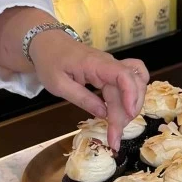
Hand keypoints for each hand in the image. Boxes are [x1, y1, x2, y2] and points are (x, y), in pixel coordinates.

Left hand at [28, 31, 148, 150]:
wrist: (48, 43)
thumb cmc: (50, 62)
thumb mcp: (58, 84)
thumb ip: (81, 98)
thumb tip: (103, 114)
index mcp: (95, 64)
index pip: (123, 75)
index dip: (131, 94)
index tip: (129, 115)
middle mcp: (109, 64)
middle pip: (129, 87)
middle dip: (126, 114)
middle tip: (114, 138)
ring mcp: (111, 68)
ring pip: (133, 86)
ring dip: (130, 108)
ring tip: (117, 128)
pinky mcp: (110, 73)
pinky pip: (128, 83)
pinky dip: (131, 97)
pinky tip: (125, 111)